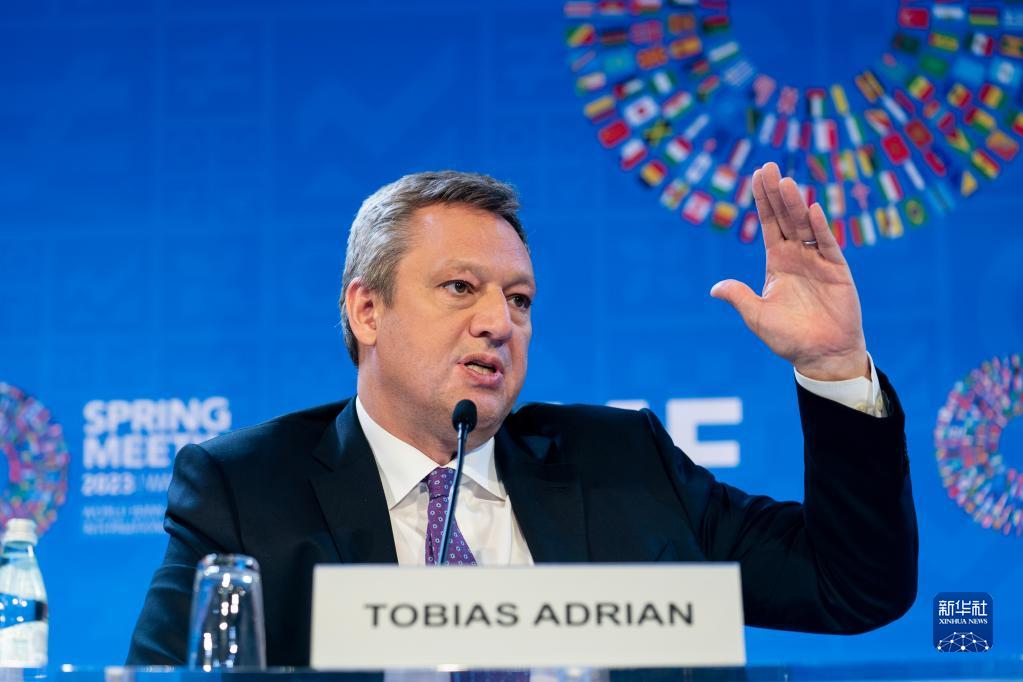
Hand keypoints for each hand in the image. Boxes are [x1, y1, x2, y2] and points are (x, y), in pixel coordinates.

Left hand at [710, 162, 868, 380]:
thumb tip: (715, 287)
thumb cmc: (789, 338)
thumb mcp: (757, 317)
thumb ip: (740, 297)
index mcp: (777, 263)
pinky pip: (827, 245)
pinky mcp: (837, 270)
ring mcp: (817, 261)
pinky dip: (820, 228)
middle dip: (777, 193)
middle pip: (786, 218)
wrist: (821, 356)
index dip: (763, 200)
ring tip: (786, 182)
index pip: (769, 225)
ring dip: (795, 204)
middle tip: (769, 166)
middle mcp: (797, 257)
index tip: (757, 175)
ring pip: (805, 226)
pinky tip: (812, 210)